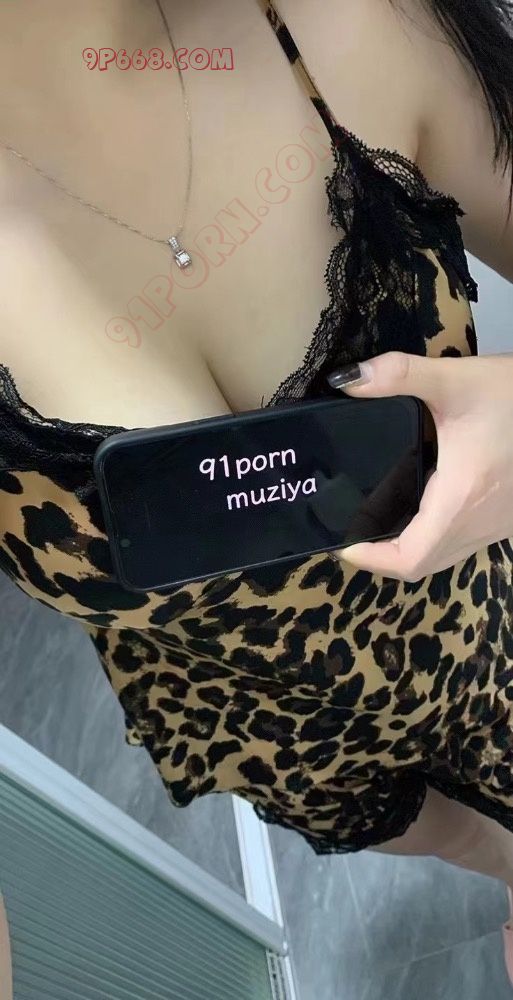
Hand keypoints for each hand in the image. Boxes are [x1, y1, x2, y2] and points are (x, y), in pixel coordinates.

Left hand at [328, 350, 512, 581]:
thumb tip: (348, 381)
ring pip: (444, 556)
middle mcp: (480, 522)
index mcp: (461, 498)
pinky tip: (421, 504)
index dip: (370, 560)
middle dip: (382, 556)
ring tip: (376, 519)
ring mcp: (497, 524)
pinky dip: (434, 536)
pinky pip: (462, 541)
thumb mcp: (458, 378)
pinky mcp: (506, 516)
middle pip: (422, 564)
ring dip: (409, 548)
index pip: (409, 559)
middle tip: (352, 529)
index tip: (342, 542)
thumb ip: (401, 375)